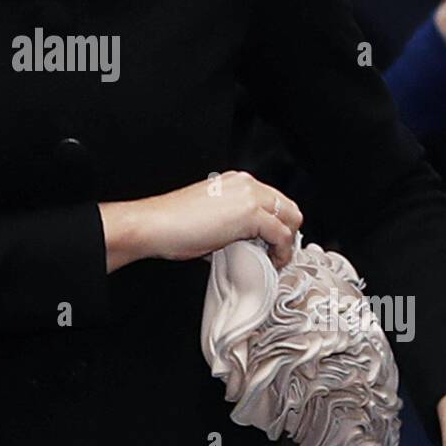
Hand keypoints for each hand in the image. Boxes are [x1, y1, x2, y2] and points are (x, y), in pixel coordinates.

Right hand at [139, 170, 302, 269]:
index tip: (271, 244)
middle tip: (276, 253)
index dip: (277, 224)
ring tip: (273, 260)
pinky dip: (281, 252)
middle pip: (288, 207)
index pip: (273, 201)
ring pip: (291, 219)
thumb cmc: (172, 225)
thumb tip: (243, 245)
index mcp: (236, 182)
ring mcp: (250, 196)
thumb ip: (231, 227)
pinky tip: (269, 262)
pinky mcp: (251, 213)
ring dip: (286, 243)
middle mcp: (246, 184)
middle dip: (287, 232)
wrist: (154, 225)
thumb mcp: (209, 220)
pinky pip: (282, 235)